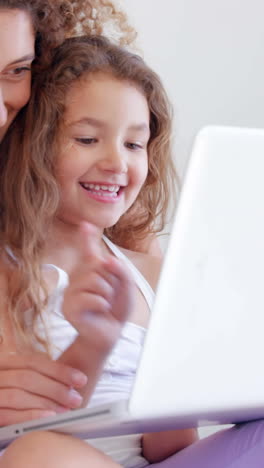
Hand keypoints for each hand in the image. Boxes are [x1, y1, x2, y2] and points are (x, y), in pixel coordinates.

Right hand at [0, 352, 86, 425]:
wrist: (1, 418)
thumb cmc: (14, 399)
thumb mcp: (25, 383)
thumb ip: (42, 378)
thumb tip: (72, 382)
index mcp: (5, 363)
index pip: (33, 361)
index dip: (59, 370)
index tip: (81, 379)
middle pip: (27, 378)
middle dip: (55, 388)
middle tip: (76, 399)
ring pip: (18, 395)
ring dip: (45, 403)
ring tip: (66, 410)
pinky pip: (7, 415)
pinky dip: (29, 416)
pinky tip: (47, 418)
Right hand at [63, 222, 134, 353]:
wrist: (108, 334)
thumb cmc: (115, 310)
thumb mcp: (126, 287)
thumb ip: (122, 270)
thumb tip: (109, 260)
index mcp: (92, 271)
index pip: (89, 250)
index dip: (86, 237)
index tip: (85, 224)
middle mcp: (78, 278)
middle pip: (99, 266)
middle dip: (112, 282)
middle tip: (109, 297)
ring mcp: (71, 292)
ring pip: (96, 282)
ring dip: (107, 296)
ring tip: (104, 305)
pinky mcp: (69, 307)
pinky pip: (91, 298)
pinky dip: (102, 305)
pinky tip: (99, 312)